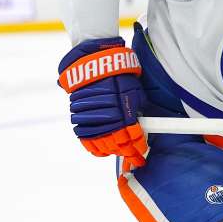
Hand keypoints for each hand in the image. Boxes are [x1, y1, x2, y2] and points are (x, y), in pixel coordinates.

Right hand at [58, 37, 147, 167]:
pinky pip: (87, 139)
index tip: (141, 154)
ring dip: (113, 152)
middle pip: (119, 144)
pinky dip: (95, 148)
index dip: (138, 148)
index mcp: (125, 111)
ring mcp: (93, 118)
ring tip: (120, 154)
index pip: (133, 137)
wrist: (93, 62)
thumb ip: (136, 109)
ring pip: (104, 144)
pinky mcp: (80, 117)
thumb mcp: (134, 89)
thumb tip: (142, 123)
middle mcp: (109, 117)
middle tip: (134, 159)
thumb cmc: (118, 74)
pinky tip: (102, 152)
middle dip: (128, 153)